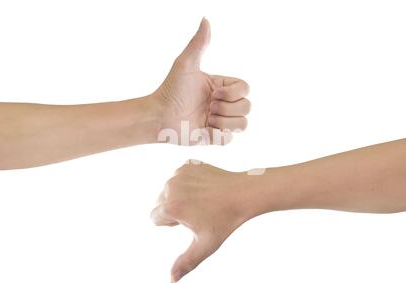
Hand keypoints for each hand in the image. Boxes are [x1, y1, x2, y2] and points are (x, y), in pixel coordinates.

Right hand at [151, 160, 253, 282]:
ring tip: (202, 200)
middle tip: (198, 212)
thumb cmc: (225, 220)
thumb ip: (186, 262)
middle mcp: (171, 187)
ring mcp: (179, 174)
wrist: (244, 193)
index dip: (173, 223)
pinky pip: (179, 178)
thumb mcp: (205, 244)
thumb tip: (171, 279)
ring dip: (180, 195)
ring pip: (169, 190)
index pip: (155, 218)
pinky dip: (187, 183)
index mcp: (171, 206)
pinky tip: (204, 188)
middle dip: (174, 208)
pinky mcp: (188, 164)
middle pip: (160, 203)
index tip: (192, 221)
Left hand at [152, 18, 250, 144]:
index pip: (245, 88)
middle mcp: (223, 104)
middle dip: (226, 108)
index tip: (213, 92)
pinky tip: (203, 130)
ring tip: (205, 119)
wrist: (158, 116)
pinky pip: (229, 140)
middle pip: (247, 107)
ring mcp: (220, 122)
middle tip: (207, 107)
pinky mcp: (214, 137)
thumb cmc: (170, 90)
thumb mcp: (186, 65)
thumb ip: (198, 44)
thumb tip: (206, 20)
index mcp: (221, 87)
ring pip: (243, 124)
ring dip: (223, 122)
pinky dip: (217, 135)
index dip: (233, 92)